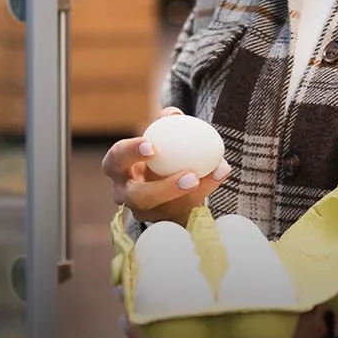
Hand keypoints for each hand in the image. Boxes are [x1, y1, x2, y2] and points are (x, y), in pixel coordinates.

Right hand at [103, 108, 232, 225]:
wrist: (161, 180)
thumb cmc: (155, 151)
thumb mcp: (156, 135)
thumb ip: (164, 122)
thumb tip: (174, 114)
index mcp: (116, 168)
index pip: (116, 159)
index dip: (130, 153)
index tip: (152, 146)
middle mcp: (125, 194)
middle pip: (138, 197)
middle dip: (165, 188)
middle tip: (191, 175)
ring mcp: (144, 213)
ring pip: (166, 210)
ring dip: (194, 194)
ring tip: (216, 173)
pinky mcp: (163, 222)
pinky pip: (184, 213)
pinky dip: (205, 193)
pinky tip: (221, 173)